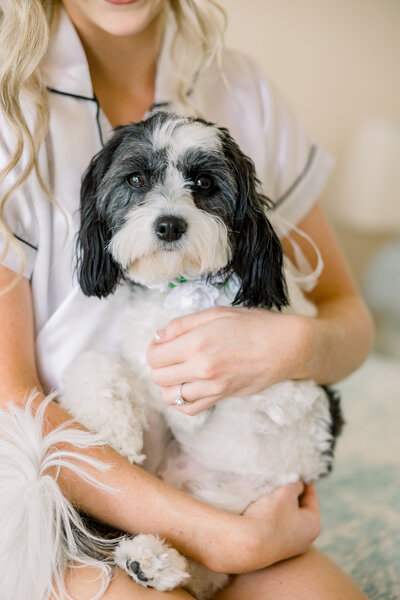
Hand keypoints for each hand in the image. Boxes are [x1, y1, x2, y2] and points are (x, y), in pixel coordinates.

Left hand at [146, 306, 311, 414]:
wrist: (286, 347)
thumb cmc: (254, 325)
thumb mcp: (216, 312)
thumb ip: (182, 324)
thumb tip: (158, 337)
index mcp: (197, 342)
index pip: (154, 356)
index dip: (153, 348)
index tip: (163, 342)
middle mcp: (201, 368)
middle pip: (158, 377)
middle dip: (158, 366)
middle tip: (169, 355)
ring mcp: (211, 386)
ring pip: (170, 397)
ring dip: (168, 384)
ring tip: (178, 371)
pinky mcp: (221, 397)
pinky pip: (189, 409)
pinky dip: (181, 400)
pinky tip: (187, 386)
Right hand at [210, 481, 320, 573]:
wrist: (245, 544)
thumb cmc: (269, 517)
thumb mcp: (285, 492)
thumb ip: (294, 483)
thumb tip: (297, 482)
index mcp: (313, 525)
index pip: (311, 496)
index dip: (304, 481)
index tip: (296, 470)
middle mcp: (304, 539)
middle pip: (299, 507)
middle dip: (290, 492)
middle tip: (280, 478)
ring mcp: (288, 545)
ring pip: (287, 516)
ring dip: (280, 503)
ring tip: (269, 490)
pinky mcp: (273, 548)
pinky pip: (276, 525)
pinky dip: (272, 514)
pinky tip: (261, 505)